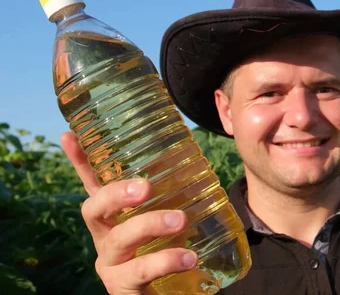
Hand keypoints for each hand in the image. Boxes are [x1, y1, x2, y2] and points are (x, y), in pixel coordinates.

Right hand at [62, 131, 197, 294]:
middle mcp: (105, 237)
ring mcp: (111, 264)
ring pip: (118, 240)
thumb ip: (175, 193)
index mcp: (113, 217)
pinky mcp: (124, 287)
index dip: (79, 161)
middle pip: (93, 210)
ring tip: (180, 220)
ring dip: (149, 225)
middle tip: (145, 187)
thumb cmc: (168, 249)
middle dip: (115, 195)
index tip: (69, 135)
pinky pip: (140, 272)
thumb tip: (195, 156)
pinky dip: (166, 261)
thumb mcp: (170, 216)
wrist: (173, 292)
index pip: (92, 184)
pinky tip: (189, 256)